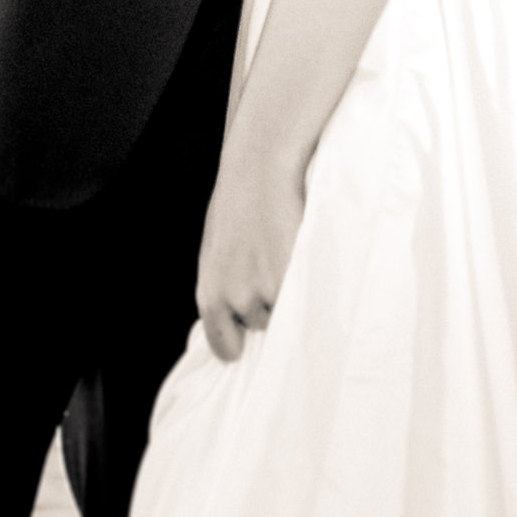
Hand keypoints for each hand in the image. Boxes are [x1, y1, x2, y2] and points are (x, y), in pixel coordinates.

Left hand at [193, 152, 304, 363]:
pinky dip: (307, 284)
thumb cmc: (238, 201)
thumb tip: (232, 308)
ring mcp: (264, 291)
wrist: (260, 168)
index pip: (221, 342)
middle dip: (265, 305)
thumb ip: (223, 280)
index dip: (233, 344)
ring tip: (286, 254)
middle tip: (271, 268)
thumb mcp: (217, 246)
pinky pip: (304, 298)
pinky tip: (302, 257)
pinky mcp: (291, 279)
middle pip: (258, 323)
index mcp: (210, 292)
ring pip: (284, 310)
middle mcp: (234, 298)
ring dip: (288, 293)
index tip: (240, 347)